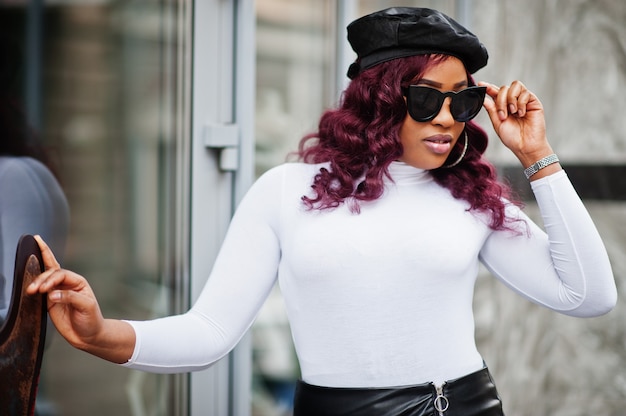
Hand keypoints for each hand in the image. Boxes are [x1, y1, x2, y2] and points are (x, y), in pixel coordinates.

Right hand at [27, 235, 134, 362]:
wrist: (92, 336)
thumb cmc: (93, 321)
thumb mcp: (86, 308)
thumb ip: (70, 299)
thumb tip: (52, 295)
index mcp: (78, 283)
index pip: (61, 274)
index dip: (52, 278)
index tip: (44, 288)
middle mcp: (68, 285)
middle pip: (52, 273)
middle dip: (42, 278)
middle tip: (34, 290)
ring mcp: (59, 292)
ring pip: (45, 279)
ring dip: (36, 281)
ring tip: (30, 290)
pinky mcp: (51, 303)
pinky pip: (41, 289)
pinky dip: (34, 282)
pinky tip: (27, 278)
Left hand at [479, 81, 553, 166]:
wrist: (525, 145)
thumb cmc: (512, 137)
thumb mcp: (497, 123)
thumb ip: (491, 110)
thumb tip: (483, 98)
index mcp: (502, 106)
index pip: (495, 93)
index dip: (488, 87)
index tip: (480, 85)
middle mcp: (513, 101)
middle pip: (504, 88)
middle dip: (501, 100)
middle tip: (503, 115)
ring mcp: (523, 100)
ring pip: (515, 86)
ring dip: (511, 99)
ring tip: (513, 112)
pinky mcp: (533, 101)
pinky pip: (526, 93)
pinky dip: (521, 103)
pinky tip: (522, 114)